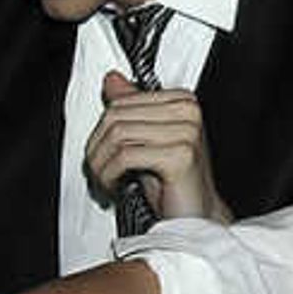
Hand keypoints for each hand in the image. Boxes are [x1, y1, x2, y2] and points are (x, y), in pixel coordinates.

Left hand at [86, 71, 228, 223]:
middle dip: (96, 149)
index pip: (121, 102)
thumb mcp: (144, 140)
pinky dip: (111, 174)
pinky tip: (116, 187)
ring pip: (117, 135)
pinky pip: (126, 156)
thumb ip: (130, 108)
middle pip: (116, 116)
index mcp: (181, 100)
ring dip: (101, 164)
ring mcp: (187, 131)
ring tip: (106, 181)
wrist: (196, 214)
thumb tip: (112, 79)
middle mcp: (187, 110)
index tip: (99, 156)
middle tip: (98, 172)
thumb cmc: (171, 182)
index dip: (99, 133)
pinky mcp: (181, 154)